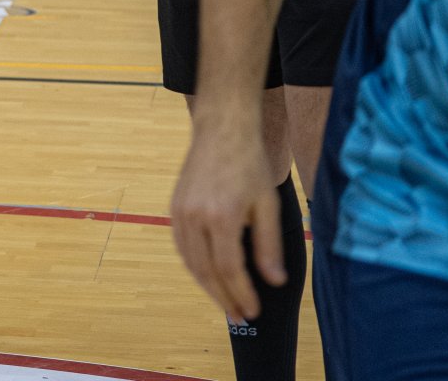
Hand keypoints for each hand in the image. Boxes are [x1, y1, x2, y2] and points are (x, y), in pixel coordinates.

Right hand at [169, 121, 285, 323]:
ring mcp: (179, 212)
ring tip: (225, 303)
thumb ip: (269, 245)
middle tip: (239, 317)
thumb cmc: (249, 165)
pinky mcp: (174, 208)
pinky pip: (181, 246)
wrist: (220, 131)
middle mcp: (194, 216)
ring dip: (206, 286)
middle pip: (205, 270)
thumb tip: (274, 281)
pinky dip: (194, 266)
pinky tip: (208, 276)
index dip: (240, 293)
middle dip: (222, 297)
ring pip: (189, 261)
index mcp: (221, 216)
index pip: (228, 267)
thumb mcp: (268, 205)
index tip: (253, 311)